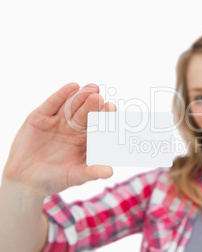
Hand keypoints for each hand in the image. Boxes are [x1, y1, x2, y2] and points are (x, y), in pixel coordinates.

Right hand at [2, 83, 116, 196]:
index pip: (98, 126)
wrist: (24, 181)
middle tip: (100, 97)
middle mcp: (75, 127)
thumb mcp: (74, 176)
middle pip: (86, 113)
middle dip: (93, 105)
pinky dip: (62, 95)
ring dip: (81, 96)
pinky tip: (73, 86)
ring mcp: (58, 121)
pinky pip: (52, 104)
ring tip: (92, 88)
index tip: (112, 108)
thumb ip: (91, 171)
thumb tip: (110, 172)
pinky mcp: (41, 116)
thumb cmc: (54, 180)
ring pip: (71, 106)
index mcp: (87, 139)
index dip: (105, 117)